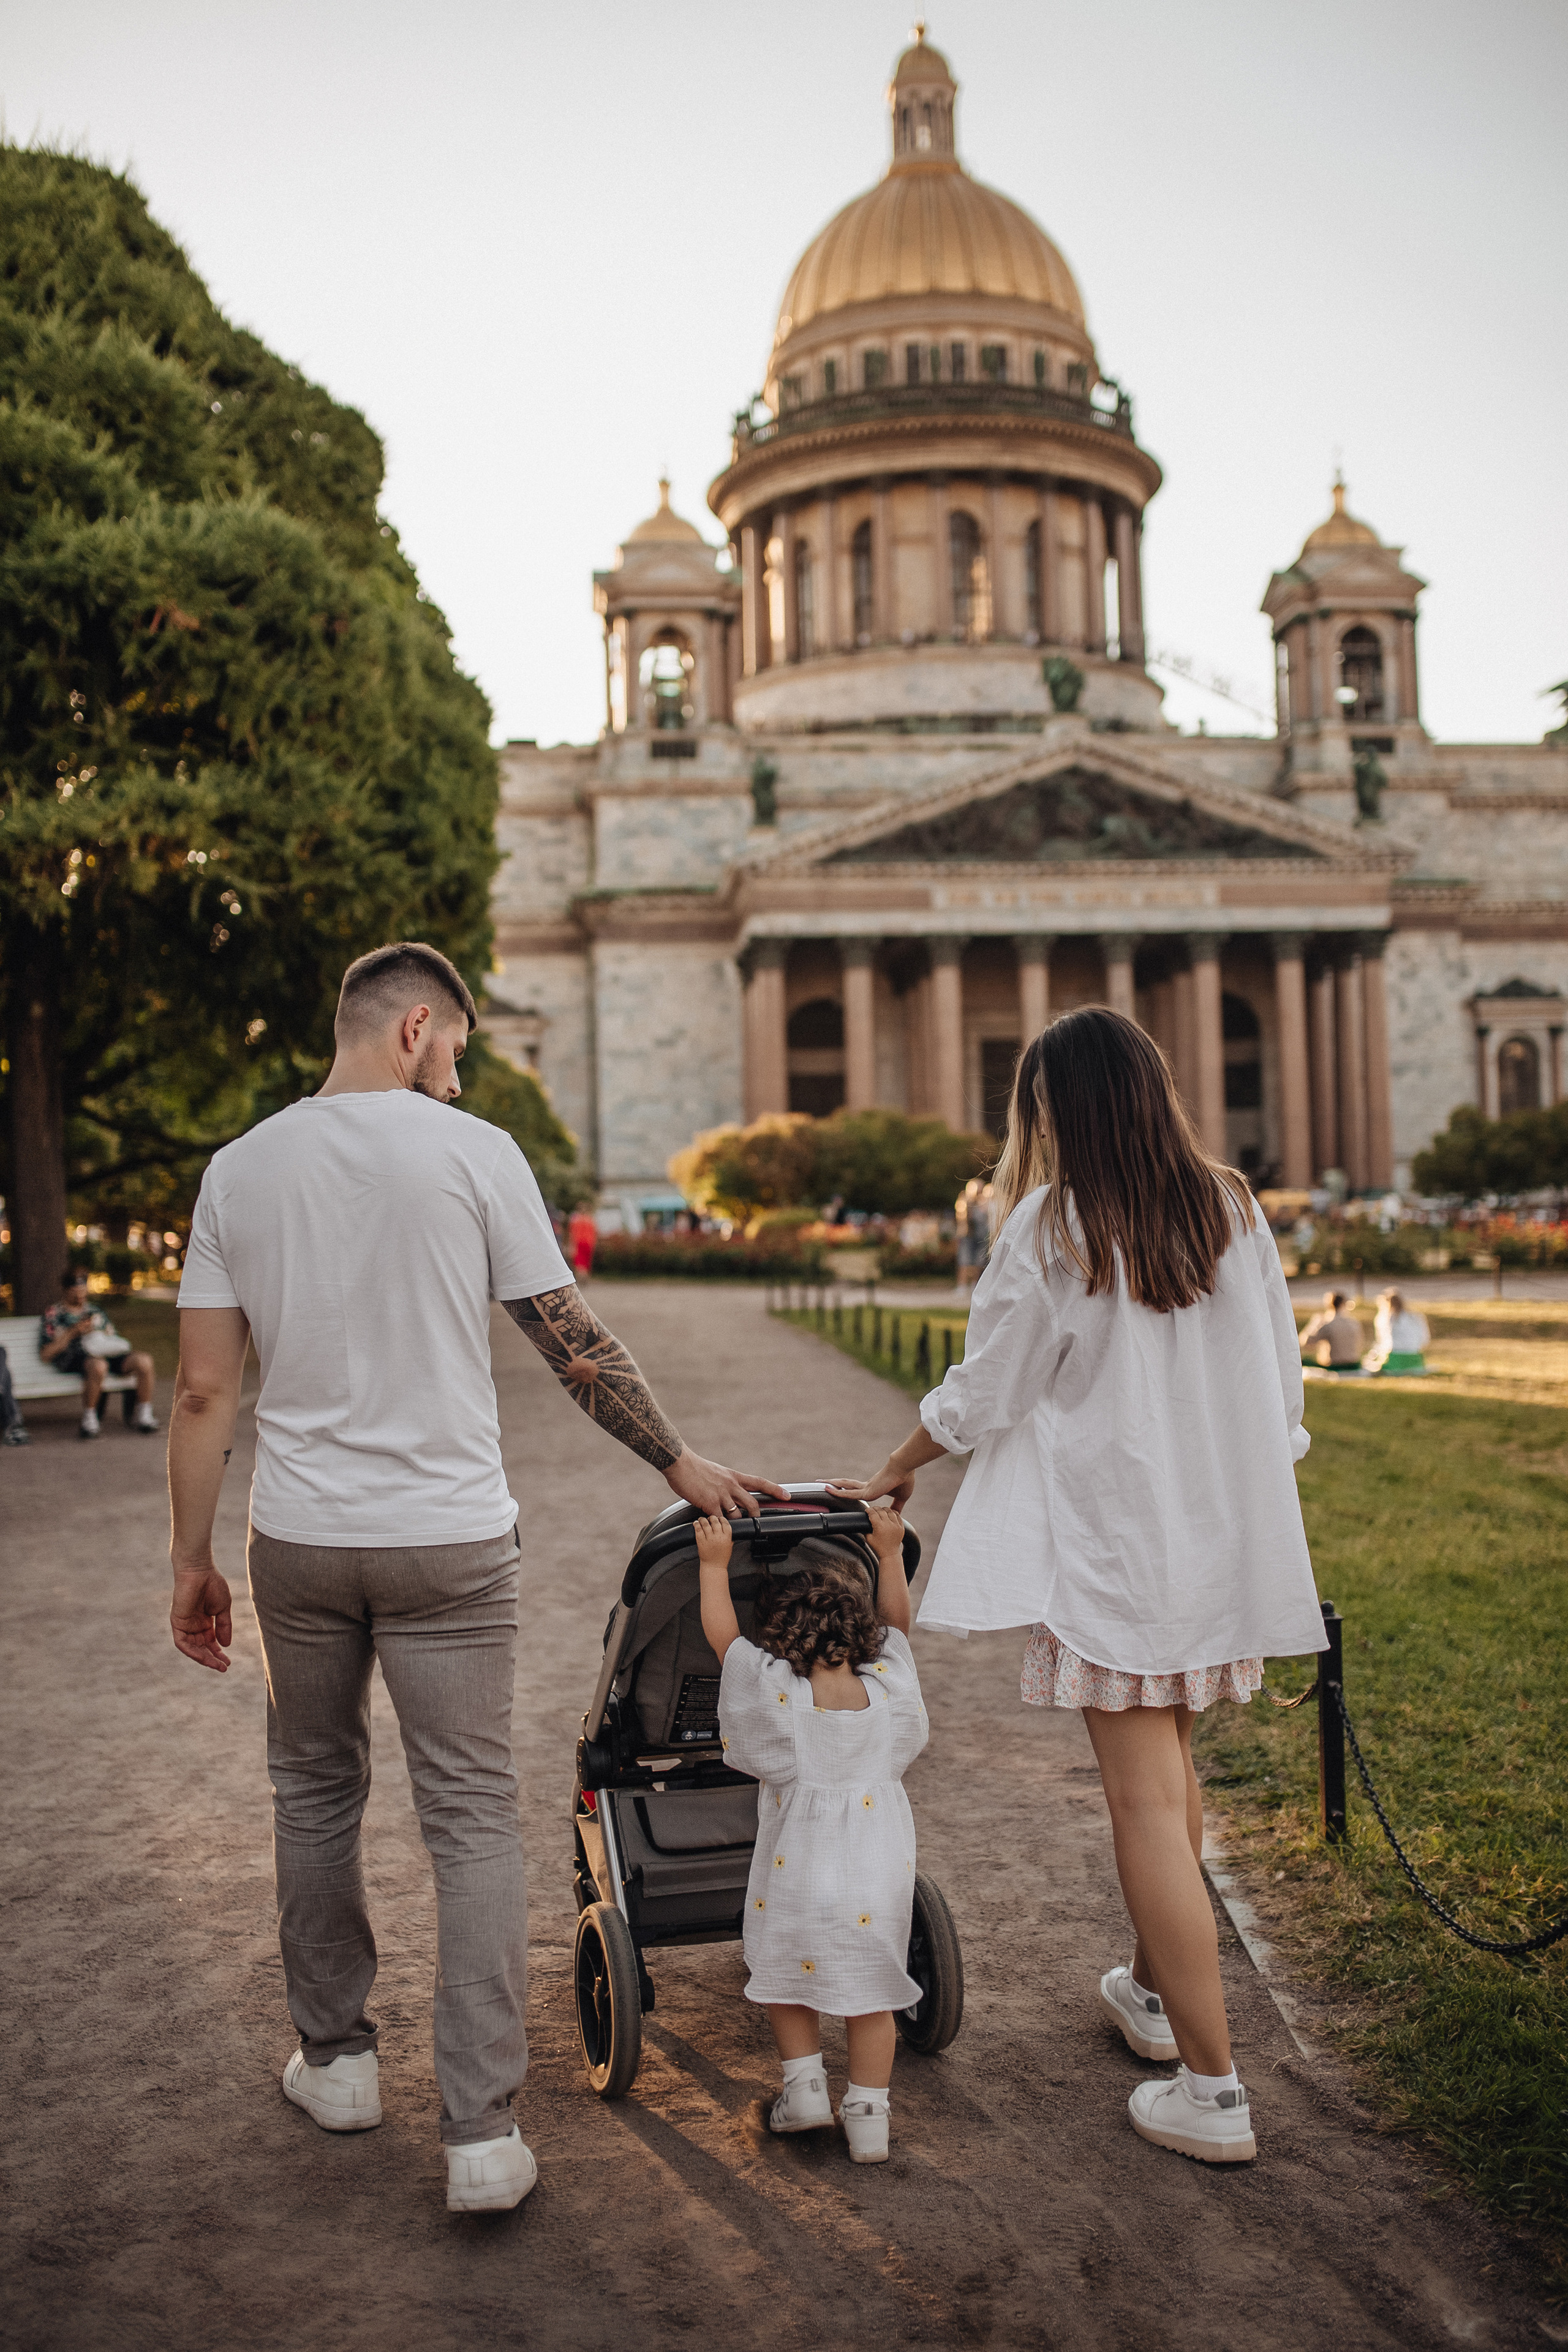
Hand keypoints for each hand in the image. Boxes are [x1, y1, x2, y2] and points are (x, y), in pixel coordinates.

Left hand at [171, 1566, 232, 1671]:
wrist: (199, 1569)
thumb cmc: (212, 1584)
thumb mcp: (223, 1608)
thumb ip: (224, 1626)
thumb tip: (226, 1645)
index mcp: (204, 1621)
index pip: (210, 1642)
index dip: (218, 1652)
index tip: (228, 1661)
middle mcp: (193, 1625)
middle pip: (201, 1647)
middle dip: (212, 1658)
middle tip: (224, 1667)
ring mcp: (184, 1624)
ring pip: (192, 1648)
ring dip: (203, 1658)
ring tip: (217, 1665)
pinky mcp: (177, 1622)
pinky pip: (181, 1643)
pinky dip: (191, 1651)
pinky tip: (203, 1657)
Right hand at [665, 1447, 787, 1519]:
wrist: (679, 1462)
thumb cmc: (694, 1467)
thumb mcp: (716, 1471)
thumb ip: (724, 1482)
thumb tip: (727, 1490)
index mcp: (733, 1476)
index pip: (759, 1482)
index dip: (775, 1489)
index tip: (787, 1495)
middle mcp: (731, 1485)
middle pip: (752, 1503)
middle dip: (756, 1515)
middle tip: (757, 1522)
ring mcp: (721, 1495)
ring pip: (737, 1515)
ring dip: (736, 1523)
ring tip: (730, 1528)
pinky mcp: (709, 1503)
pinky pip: (719, 1520)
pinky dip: (718, 1526)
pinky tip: (714, 1528)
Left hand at [693, 1512, 733, 1568]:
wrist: (714, 1567)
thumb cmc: (722, 1558)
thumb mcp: (729, 1546)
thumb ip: (729, 1537)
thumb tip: (727, 1529)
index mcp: (727, 1537)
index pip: (724, 1522)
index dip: (721, 1518)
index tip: (718, 1518)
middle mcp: (718, 1536)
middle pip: (715, 1520)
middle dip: (711, 1518)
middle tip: (709, 1519)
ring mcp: (709, 1538)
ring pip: (705, 1523)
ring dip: (703, 1519)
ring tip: (701, 1519)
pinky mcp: (701, 1541)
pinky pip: (698, 1529)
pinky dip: (696, 1524)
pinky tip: (696, 1523)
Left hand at [828, 1464, 913, 1509]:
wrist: (904, 1469)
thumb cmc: (904, 1479)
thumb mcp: (901, 1497)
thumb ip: (897, 1506)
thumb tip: (897, 1514)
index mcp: (873, 1488)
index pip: (857, 1490)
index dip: (849, 1489)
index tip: (841, 1490)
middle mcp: (866, 1486)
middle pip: (846, 1485)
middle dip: (836, 1484)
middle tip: (824, 1483)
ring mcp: (865, 1488)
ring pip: (844, 1486)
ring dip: (832, 1485)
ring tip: (820, 1483)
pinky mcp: (866, 1491)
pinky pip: (848, 1493)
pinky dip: (838, 1492)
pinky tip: (828, 1490)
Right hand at [865, 1502, 905, 1563]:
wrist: (890, 1554)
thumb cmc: (878, 1547)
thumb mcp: (868, 1538)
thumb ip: (865, 1529)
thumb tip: (862, 1522)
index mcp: (879, 1526)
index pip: (873, 1513)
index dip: (869, 1510)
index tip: (867, 1510)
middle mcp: (888, 1524)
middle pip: (881, 1510)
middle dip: (875, 1508)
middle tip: (872, 1510)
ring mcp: (896, 1525)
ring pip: (890, 1511)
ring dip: (884, 1509)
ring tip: (881, 1510)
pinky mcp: (901, 1527)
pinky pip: (898, 1515)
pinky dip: (893, 1513)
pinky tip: (890, 1513)